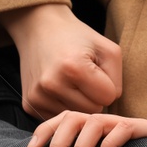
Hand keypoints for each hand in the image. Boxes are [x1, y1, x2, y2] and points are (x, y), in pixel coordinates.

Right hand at [0, 2, 122, 118]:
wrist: (39, 28)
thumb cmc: (78, 38)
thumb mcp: (108, 50)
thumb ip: (117, 80)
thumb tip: (107, 106)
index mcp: (74, 68)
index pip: (108, 98)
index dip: (107, 84)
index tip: (96, 70)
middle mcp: (52, 84)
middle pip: (92, 110)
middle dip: (93, 95)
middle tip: (83, 76)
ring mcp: (38, 96)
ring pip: (76, 116)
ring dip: (78, 101)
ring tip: (70, 81)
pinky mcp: (29, 105)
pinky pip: (60, 118)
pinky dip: (63, 105)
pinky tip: (58, 87)